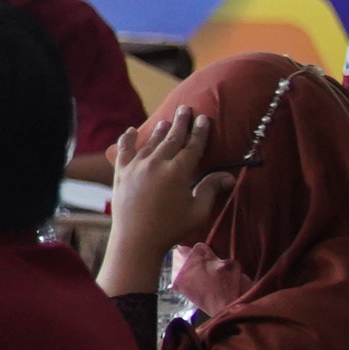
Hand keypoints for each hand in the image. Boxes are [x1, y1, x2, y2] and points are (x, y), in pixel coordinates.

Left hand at [103, 106, 234, 297]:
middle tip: (186, 109)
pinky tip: (129, 131)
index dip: (199, 131)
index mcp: (178, 172)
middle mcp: (156, 163)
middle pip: (171, 138)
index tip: (204, 118)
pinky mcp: (120, 173)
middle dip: (180, 123)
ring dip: (159, 130)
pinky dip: (126, 139)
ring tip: (166, 121)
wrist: (136, 240)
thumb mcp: (198, 211)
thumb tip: (228, 175)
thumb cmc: (171, 228)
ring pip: (150, 143)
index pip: (192, 146)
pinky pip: (123, 151)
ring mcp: (136, 167)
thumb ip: (210, 189)